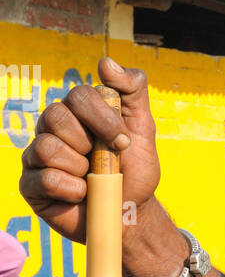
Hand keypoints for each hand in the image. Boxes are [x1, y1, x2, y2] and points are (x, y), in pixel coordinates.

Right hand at [19, 58, 160, 246]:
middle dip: (89, 143)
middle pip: (56, 117)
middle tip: (103, 162)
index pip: (78, 96)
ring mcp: (37, 156)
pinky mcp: (30, 185)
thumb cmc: (134, 171)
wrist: (130, 213)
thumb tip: (105, 63)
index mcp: (76, 113)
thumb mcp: (142, 128)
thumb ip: (132, 90)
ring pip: (47, 148)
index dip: (103, 119)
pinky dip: (71, 189)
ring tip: (91, 179)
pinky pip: (44, 178)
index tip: (123, 143)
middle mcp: (52, 130)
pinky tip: (81, 194)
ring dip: (80, 168)